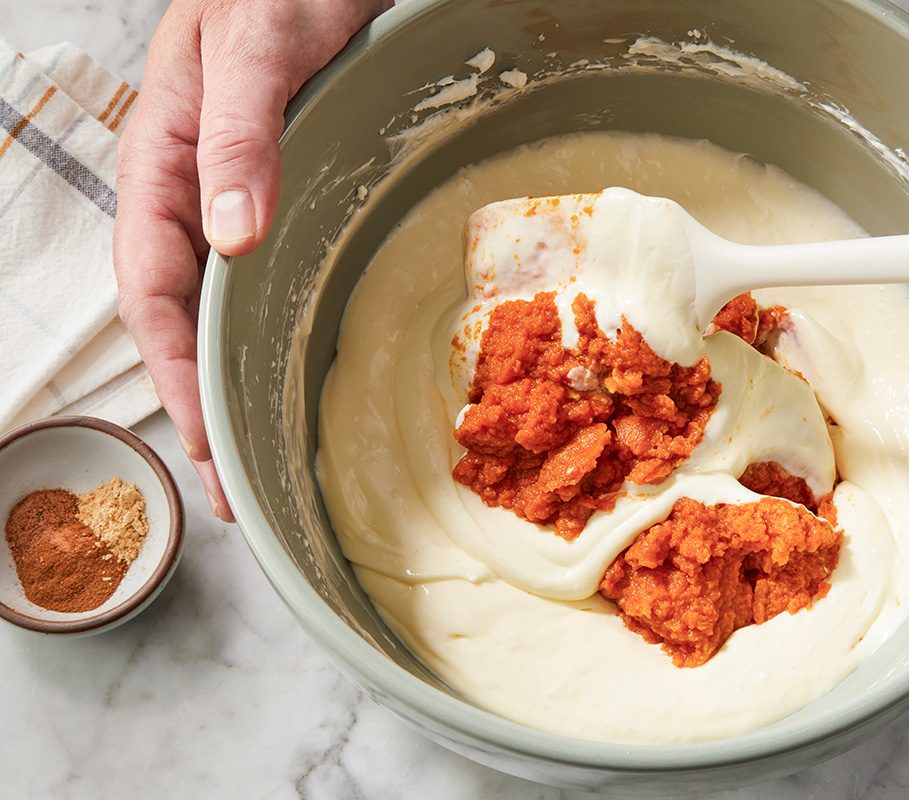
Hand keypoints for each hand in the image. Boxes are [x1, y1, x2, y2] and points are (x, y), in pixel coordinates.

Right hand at [114, 0, 388, 520]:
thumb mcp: (253, 50)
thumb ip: (239, 137)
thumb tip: (229, 236)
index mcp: (165, 165)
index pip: (153, 293)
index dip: (174, 374)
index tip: (204, 444)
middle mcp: (195, 193)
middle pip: (183, 320)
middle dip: (202, 405)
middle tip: (232, 489)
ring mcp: (236, 197)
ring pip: (222, 308)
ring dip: (234, 383)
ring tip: (257, 455)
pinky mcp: (279, 194)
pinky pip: (266, 278)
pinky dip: (268, 334)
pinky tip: (287, 370)